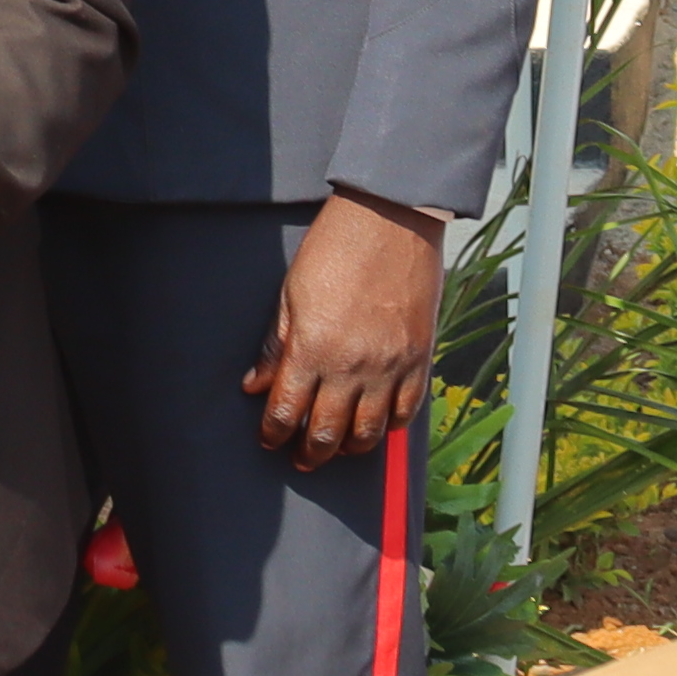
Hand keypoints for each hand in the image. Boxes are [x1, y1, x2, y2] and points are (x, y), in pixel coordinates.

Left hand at [244, 190, 445, 469]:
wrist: (390, 218)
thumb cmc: (334, 249)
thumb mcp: (290, 295)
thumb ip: (276, 346)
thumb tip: (257, 385)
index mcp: (312, 349)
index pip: (286, 412)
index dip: (274, 432)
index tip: (270, 438)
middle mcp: (352, 366)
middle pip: (327, 433)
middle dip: (309, 452)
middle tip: (301, 457)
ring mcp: (390, 365)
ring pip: (370, 433)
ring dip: (350, 447)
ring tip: (338, 447)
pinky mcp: (419, 358)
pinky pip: (407, 411)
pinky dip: (390, 426)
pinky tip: (377, 424)